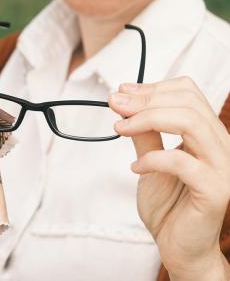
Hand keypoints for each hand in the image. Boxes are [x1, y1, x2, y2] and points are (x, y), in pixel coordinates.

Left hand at [108, 76, 229, 278]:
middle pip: (188, 103)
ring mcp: (222, 167)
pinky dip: (152, 159)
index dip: (153, 88)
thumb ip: (144, 133)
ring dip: (147, 120)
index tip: (121, 93)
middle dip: (145, 100)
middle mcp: (221, 146)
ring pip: (191, 123)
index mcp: (207, 134)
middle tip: (115, 106)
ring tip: (120, 129)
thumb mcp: (149, 160)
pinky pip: (182, 162)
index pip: (188, 93)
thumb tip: (124, 101)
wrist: (178, 246)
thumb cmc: (168, 205)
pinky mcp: (215, 190)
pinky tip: (135, 167)